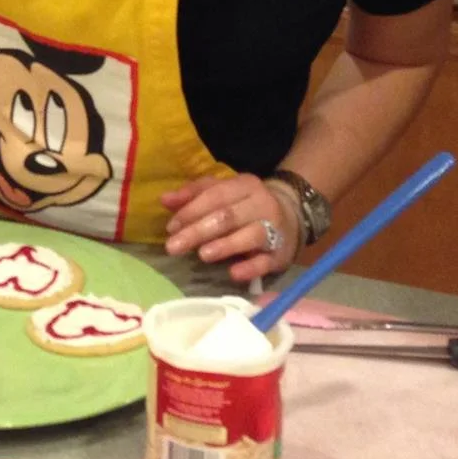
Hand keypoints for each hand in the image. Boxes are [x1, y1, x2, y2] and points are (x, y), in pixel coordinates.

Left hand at [160, 173, 300, 282]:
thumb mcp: (223, 191)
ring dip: (225, 245)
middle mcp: (262, 204)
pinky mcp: (282, 254)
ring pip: (250, 236)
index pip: (215, 196)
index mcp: (245, 185)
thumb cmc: (246, 204)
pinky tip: (233, 273)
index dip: (191, 211)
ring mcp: (275, 229)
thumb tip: (164, 200)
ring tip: (202, 255)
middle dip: (198, 231)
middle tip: (173, 247)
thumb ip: (194, 194)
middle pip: (228, 217)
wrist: (292, 215)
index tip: (171, 227)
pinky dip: (250, 268)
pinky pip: (266, 262)